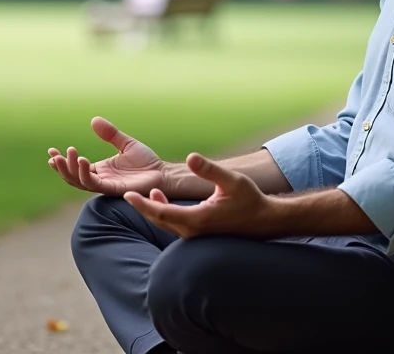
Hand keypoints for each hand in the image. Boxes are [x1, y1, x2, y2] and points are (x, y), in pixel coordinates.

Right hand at [48, 117, 165, 195]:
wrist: (162, 173)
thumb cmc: (147, 162)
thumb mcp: (126, 143)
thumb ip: (110, 134)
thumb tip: (94, 120)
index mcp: (100, 170)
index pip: (75, 167)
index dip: (62, 161)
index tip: (50, 151)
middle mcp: (100, 179)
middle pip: (72, 177)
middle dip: (61, 167)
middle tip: (54, 155)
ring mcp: (105, 185)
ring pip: (80, 181)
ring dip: (70, 170)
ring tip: (66, 155)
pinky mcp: (113, 189)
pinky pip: (94, 184)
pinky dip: (85, 173)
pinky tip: (82, 161)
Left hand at [124, 153, 273, 238]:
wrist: (265, 222)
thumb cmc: (250, 200)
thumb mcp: (231, 180)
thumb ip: (209, 169)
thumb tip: (191, 157)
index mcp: (197, 219)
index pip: (161, 213)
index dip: (143, 204)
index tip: (128, 195)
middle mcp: (193, 231)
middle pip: (159, 221)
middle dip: (143, 207)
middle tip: (128, 195)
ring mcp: (196, 236)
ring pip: (167, 225)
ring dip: (155, 210)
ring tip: (149, 194)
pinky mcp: (200, 235)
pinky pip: (176, 226)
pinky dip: (166, 214)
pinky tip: (164, 202)